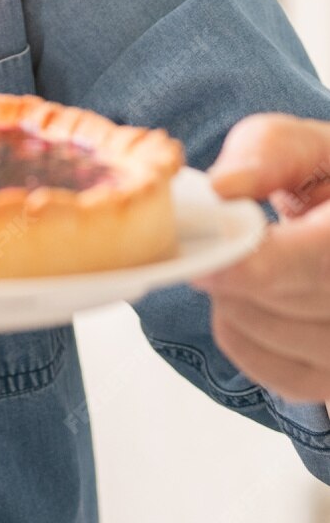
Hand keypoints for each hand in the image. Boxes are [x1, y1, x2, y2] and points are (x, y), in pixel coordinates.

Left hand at [192, 113, 329, 404]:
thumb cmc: (329, 179)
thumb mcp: (307, 147)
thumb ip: (270, 153)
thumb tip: (222, 187)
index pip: (318, 264)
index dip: (253, 266)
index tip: (205, 255)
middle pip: (291, 303)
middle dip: (232, 273)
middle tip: (206, 244)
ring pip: (278, 338)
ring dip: (233, 301)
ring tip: (236, 263)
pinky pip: (281, 376)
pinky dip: (243, 338)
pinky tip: (243, 301)